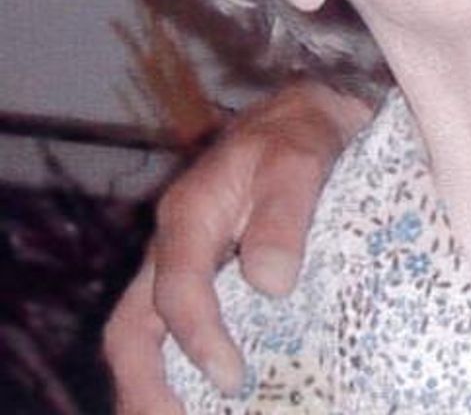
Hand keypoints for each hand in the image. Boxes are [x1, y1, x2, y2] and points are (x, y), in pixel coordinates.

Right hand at [104, 81, 372, 413]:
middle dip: (145, 389)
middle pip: (132, 328)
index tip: (234, 380)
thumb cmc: (299, 135)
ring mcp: (184, 264)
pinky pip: (174, 332)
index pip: (176, 291)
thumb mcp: (298, 160)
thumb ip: (284, 214)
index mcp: (189, 214)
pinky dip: (181, 372)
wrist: (304, 118)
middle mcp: (174, 245)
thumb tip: (270, 284)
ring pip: (144, 335)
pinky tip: (212, 400)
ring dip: (156, 387)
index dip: (199, 341)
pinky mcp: (206, 277)